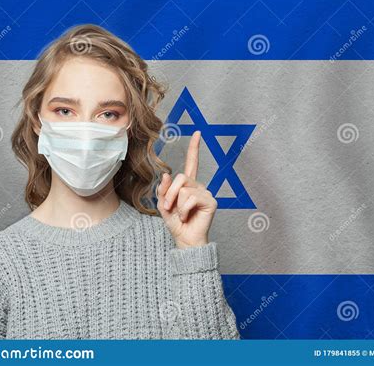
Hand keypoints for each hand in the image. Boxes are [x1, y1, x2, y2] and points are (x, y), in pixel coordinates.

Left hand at [156, 131, 217, 248]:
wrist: (185, 240)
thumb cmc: (176, 223)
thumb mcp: (163, 205)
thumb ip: (163, 190)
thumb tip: (166, 175)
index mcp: (188, 185)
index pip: (192, 162)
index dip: (194, 148)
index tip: (198, 132)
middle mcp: (198, 186)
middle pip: (180, 177)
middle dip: (170, 193)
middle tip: (169, 208)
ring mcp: (205, 193)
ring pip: (183, 189)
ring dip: (176, 204)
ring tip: (180, 215)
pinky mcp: (210, 201)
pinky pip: (190, 198)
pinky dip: (183, 210)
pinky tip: (186, 217)